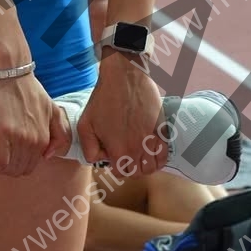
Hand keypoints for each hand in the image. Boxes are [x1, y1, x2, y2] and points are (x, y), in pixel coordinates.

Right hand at [0, 75, 60, 176]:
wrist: (12, 74)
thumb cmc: (30, 90)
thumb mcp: (52, 110)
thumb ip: (59, 133)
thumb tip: (48, 156)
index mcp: (45, 136)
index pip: (34, 164)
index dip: (22, 167)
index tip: (12, 163)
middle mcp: (34, 140)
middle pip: (21, 169)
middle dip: (11, 171)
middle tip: (1, 165)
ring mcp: (19, 137)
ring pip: (10, 168)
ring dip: (1, 171)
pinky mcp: (3, 132)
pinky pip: (0, 160)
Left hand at [78, 54, 165, 175]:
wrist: (125, 77)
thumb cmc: (103, 99)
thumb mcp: (86, 125)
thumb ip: (89, 149)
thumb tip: (99, 159)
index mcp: (119, 151)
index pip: (121, 173)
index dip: (116, 168)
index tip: (113, 158)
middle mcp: (137, 150)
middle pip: (138, 173)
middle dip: (130, 168)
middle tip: (124, 156)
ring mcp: (152, 140)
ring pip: (152, 167)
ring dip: (145, 166)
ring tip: (138, 156)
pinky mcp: (161, 130)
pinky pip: (164, 155)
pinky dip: (159, 158)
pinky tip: (151, 152)